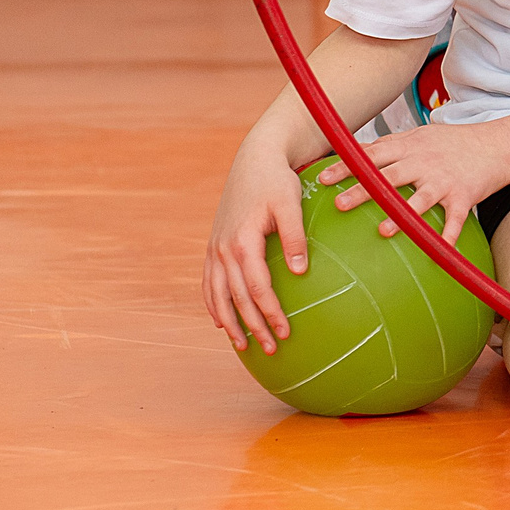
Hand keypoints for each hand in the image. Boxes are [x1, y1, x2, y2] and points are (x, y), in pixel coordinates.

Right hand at [204, 140, 308, 354]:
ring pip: (217, 295)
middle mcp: (223, 249)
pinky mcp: (214, 246)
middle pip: (236, 298)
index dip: (270, 312)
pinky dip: (213, 304)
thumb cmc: (277, 181)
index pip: (256, 287)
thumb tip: (300, 272)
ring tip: (243, 346)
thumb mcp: (290, 204)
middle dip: (252, 326)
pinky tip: (221, 321)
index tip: (285, 331)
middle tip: (270, 349)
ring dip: (230, 322)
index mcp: (243, 241)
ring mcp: (215, 248)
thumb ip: (295, 237)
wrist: (254, 160)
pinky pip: (208, 282)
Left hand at [315, 119, 509, 240]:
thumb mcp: (421, 135)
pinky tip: (441, 251)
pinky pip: (456, 219)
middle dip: (363, 190)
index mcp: (410, 147)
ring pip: (419, 198)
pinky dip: (449, 235)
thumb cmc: (455, 142)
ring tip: (383, 231)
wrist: (498, 144)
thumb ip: (391, 145)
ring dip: (401, 215)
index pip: (371, 155)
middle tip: (338, 204)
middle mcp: (424, 162)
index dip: (346, 166)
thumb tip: (356, 150)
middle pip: (388, 176)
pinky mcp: (465, 195)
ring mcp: (445, 180)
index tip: (322, 179)